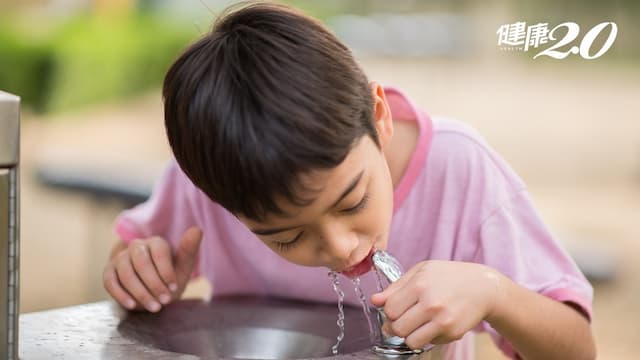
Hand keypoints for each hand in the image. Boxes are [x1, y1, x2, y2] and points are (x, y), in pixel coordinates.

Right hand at [103, 227, 202, 311]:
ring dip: (140, 292)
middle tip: (165, 301)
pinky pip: (110, 282)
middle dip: (154, 284)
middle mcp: (137, 246)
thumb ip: (189, 250)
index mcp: (156, 243)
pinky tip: (132, 305)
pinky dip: (121, 295)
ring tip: (154, 307)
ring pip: (126, 274)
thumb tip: (197, 229)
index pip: (159, 252)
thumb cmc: (169, 277)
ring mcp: (121, 258)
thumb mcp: (182, 267)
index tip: (174, 287)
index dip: (166, 271)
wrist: (151, 290)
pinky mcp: (109, 271)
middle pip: (141, 263)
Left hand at [370, 260, 503, 348]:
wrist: (482, 287)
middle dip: (395, 326)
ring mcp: (442, 320)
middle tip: (402, 319)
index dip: (388, 311)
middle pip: (397, 328)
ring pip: (410, 341)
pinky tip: (432, 324)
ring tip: (415, 324)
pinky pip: (428, 343)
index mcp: (419, 285)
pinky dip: (426, 337)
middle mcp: (431, 304)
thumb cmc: (449, 276)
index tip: (394, 309)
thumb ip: (396, 287)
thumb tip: (375, 301)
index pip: (390, 309)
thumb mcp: (421, 271)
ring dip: (409, 335)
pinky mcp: (452, 333)